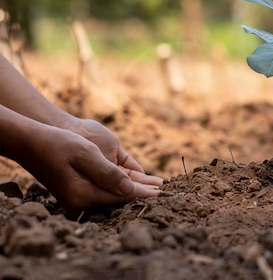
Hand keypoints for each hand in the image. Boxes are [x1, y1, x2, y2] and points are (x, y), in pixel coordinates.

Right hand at [19, 118, 162, 216]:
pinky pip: (104, 192)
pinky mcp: (78, 193)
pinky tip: (136, 185)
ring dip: (134, 191)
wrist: (33, 142)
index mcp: (83, 194)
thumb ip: (108, 173)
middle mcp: (81, 202)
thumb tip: (130, 190)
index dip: (144, 194)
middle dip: (143, 195)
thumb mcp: (86, 154)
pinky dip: (121, 187)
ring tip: (157, 189)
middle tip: (166, 193)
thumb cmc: (58, 143)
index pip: (121, 197)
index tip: (163, 193)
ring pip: (113, 196)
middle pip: (119, 200)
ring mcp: (78, 199)